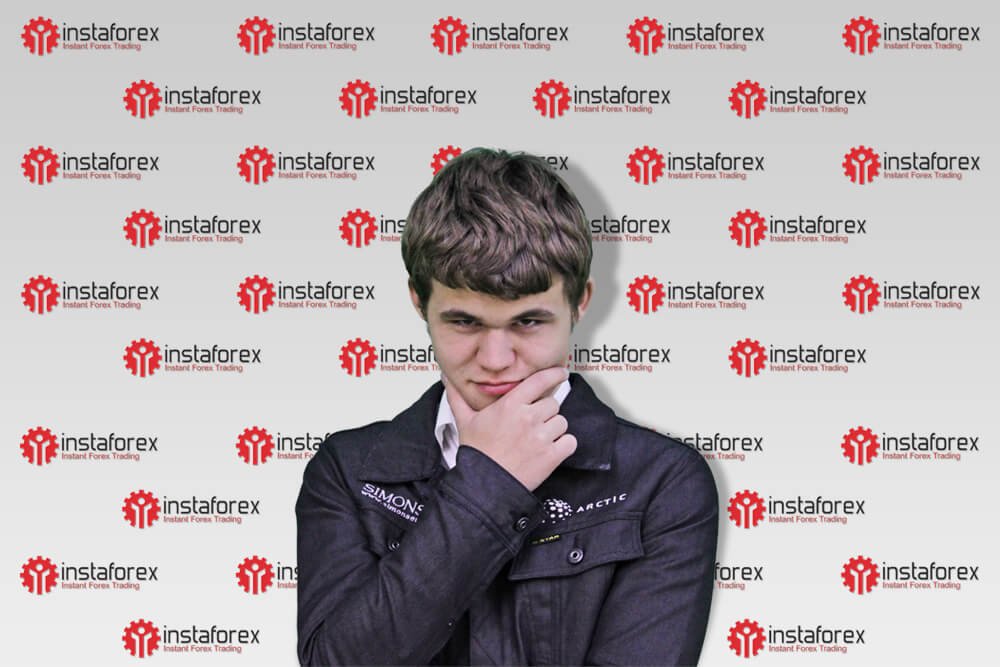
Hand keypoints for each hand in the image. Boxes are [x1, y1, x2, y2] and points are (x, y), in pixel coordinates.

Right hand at [441, 366, 576, 491]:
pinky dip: (563, 446)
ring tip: (536, 441)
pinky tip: (549, 451)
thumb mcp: (464, 421)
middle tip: (531, 426)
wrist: (484, 485)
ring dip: (554, 430)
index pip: (540, 380)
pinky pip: (570, 441)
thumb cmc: (476, 453)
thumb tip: (445, 378)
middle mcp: (528, 417)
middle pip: (552, 403)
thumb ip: (457, 397)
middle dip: (545, 413)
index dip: (554, 374)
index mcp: (511, 404)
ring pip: (562, 422)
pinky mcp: (552, 456)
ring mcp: (542, 437)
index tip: (561, 373)